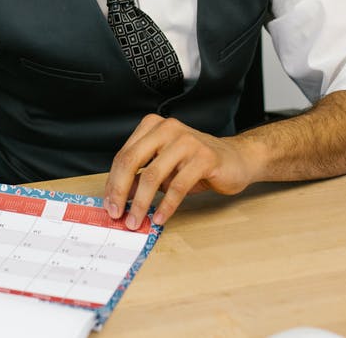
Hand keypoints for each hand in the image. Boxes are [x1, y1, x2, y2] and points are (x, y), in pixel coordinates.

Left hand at [103, 114, 258, 229]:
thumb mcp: (164, 168)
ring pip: (153, 175)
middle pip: (132, 161)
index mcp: (153, 126)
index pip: (124, 155)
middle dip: (120, 191)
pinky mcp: (204, 157)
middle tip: (116, 214)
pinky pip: (178, 186)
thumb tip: (118, 198)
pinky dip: (166, 205)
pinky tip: (160, 217)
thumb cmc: (197, 164)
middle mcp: (168, 129)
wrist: (236, 160)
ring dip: (141, 203)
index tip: (109, 204)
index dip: (113, 182)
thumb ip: (141, 177)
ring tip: (136, 220)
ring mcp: (186, 141)